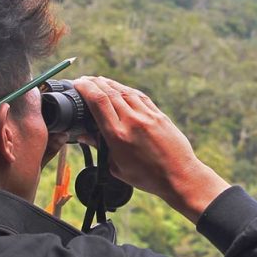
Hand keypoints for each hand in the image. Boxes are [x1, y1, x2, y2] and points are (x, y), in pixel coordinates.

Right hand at [71, 76, 228, 222]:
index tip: (77, 83)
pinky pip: (140, 96)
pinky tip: (120, 88)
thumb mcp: (117, 167)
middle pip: (109, 92)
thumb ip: (100, 148)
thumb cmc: (147, 177)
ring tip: (98, 80)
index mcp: (118, 136)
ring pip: (124, 91)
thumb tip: (83, 136)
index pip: (98, 102)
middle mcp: (132, 121)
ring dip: (109, 83)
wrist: (179, 176)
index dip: (85, 88)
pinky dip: (127, 89)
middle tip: (84, 79)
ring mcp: (147, 116)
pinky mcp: (159, 115)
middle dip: (93, 82)